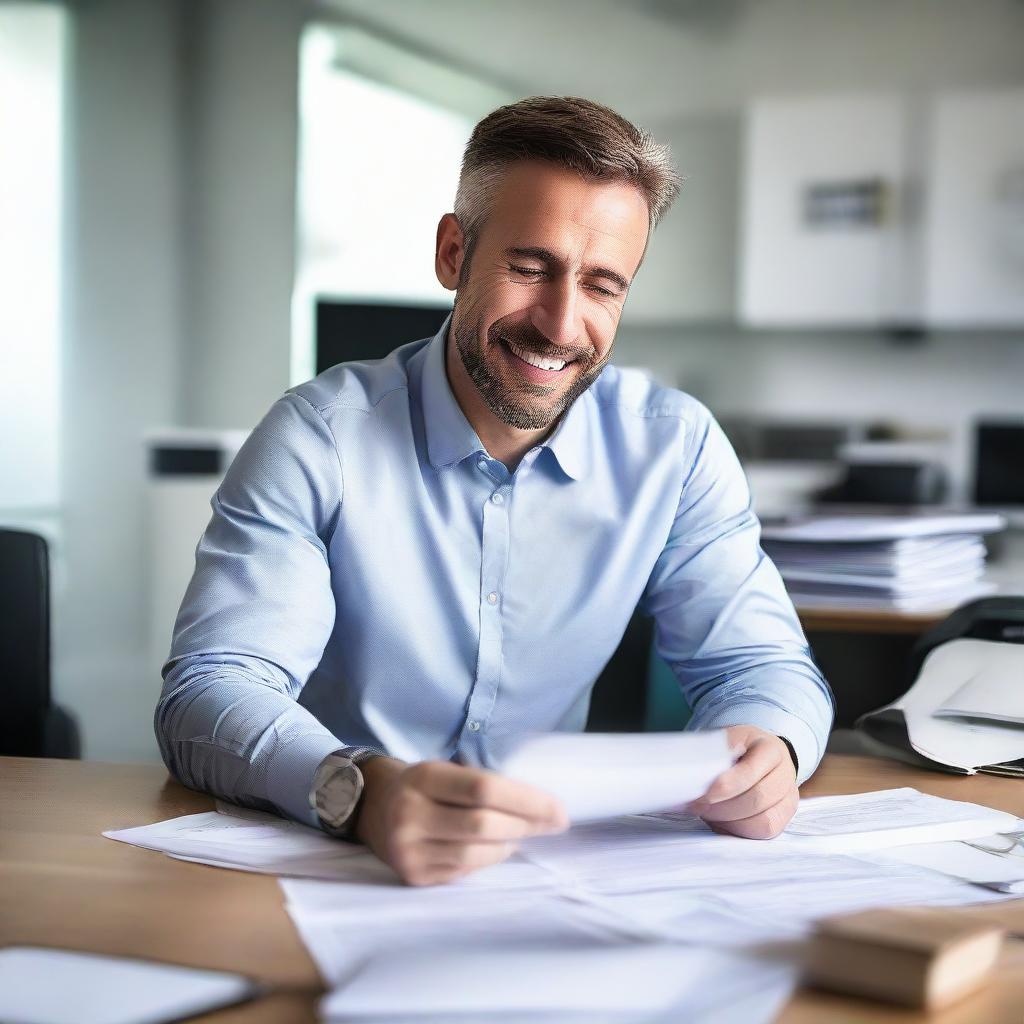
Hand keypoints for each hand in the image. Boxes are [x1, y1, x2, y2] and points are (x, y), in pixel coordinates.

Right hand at [354, 756, 567, 885]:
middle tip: (553, 823)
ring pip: (476, 853)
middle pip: (484, 825)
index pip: (484, 788)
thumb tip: (541, 805)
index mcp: (423, 777)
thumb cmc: (424, 785)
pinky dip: (488, 859)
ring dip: (510, 845)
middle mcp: (410, 813)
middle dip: (527, 825)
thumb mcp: (445, 768)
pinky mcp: (412, 875)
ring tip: (523, 835)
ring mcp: (408, 849)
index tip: (558, 809)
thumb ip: (483, 782)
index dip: (527, 800)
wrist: (372, 807)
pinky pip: (463, 870)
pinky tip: (496, 848)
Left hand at [688, 725, 798, 839]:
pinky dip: (739, 831)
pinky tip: (722, 822)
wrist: (761, 754)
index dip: (726, 786)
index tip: (703, 794)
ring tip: (708, 813)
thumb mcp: (726, 740)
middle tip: (698, 806)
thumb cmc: (739, 748)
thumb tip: (694, 775)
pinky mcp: (785, 816)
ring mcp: (789, 797)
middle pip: (757, 799)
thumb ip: (713, 754)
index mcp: (769, 748)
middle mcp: (785, 773)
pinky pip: (764, 832)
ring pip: (763, 821)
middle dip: (722, 808)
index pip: (750, 771)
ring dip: (729, 822)